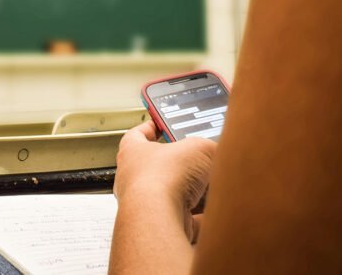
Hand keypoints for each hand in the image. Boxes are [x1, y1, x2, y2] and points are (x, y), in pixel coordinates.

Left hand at [114, 121, 216, 240]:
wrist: (157, 219)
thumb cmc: (161, 179)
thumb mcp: (198, 148)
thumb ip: (209, 147)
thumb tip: (219, 152)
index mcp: (132, 152)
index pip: (138, 135)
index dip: (152, 127)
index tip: (162, 123)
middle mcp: (135, 179)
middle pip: (161, 168)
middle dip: (185, 166)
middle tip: (203, 160)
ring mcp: (146, 205)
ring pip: (175, 196)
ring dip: (196, 193)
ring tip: (214, 186)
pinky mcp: (161, 226)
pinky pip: (187, 221)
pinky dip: (203, 219)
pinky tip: (217, 213)